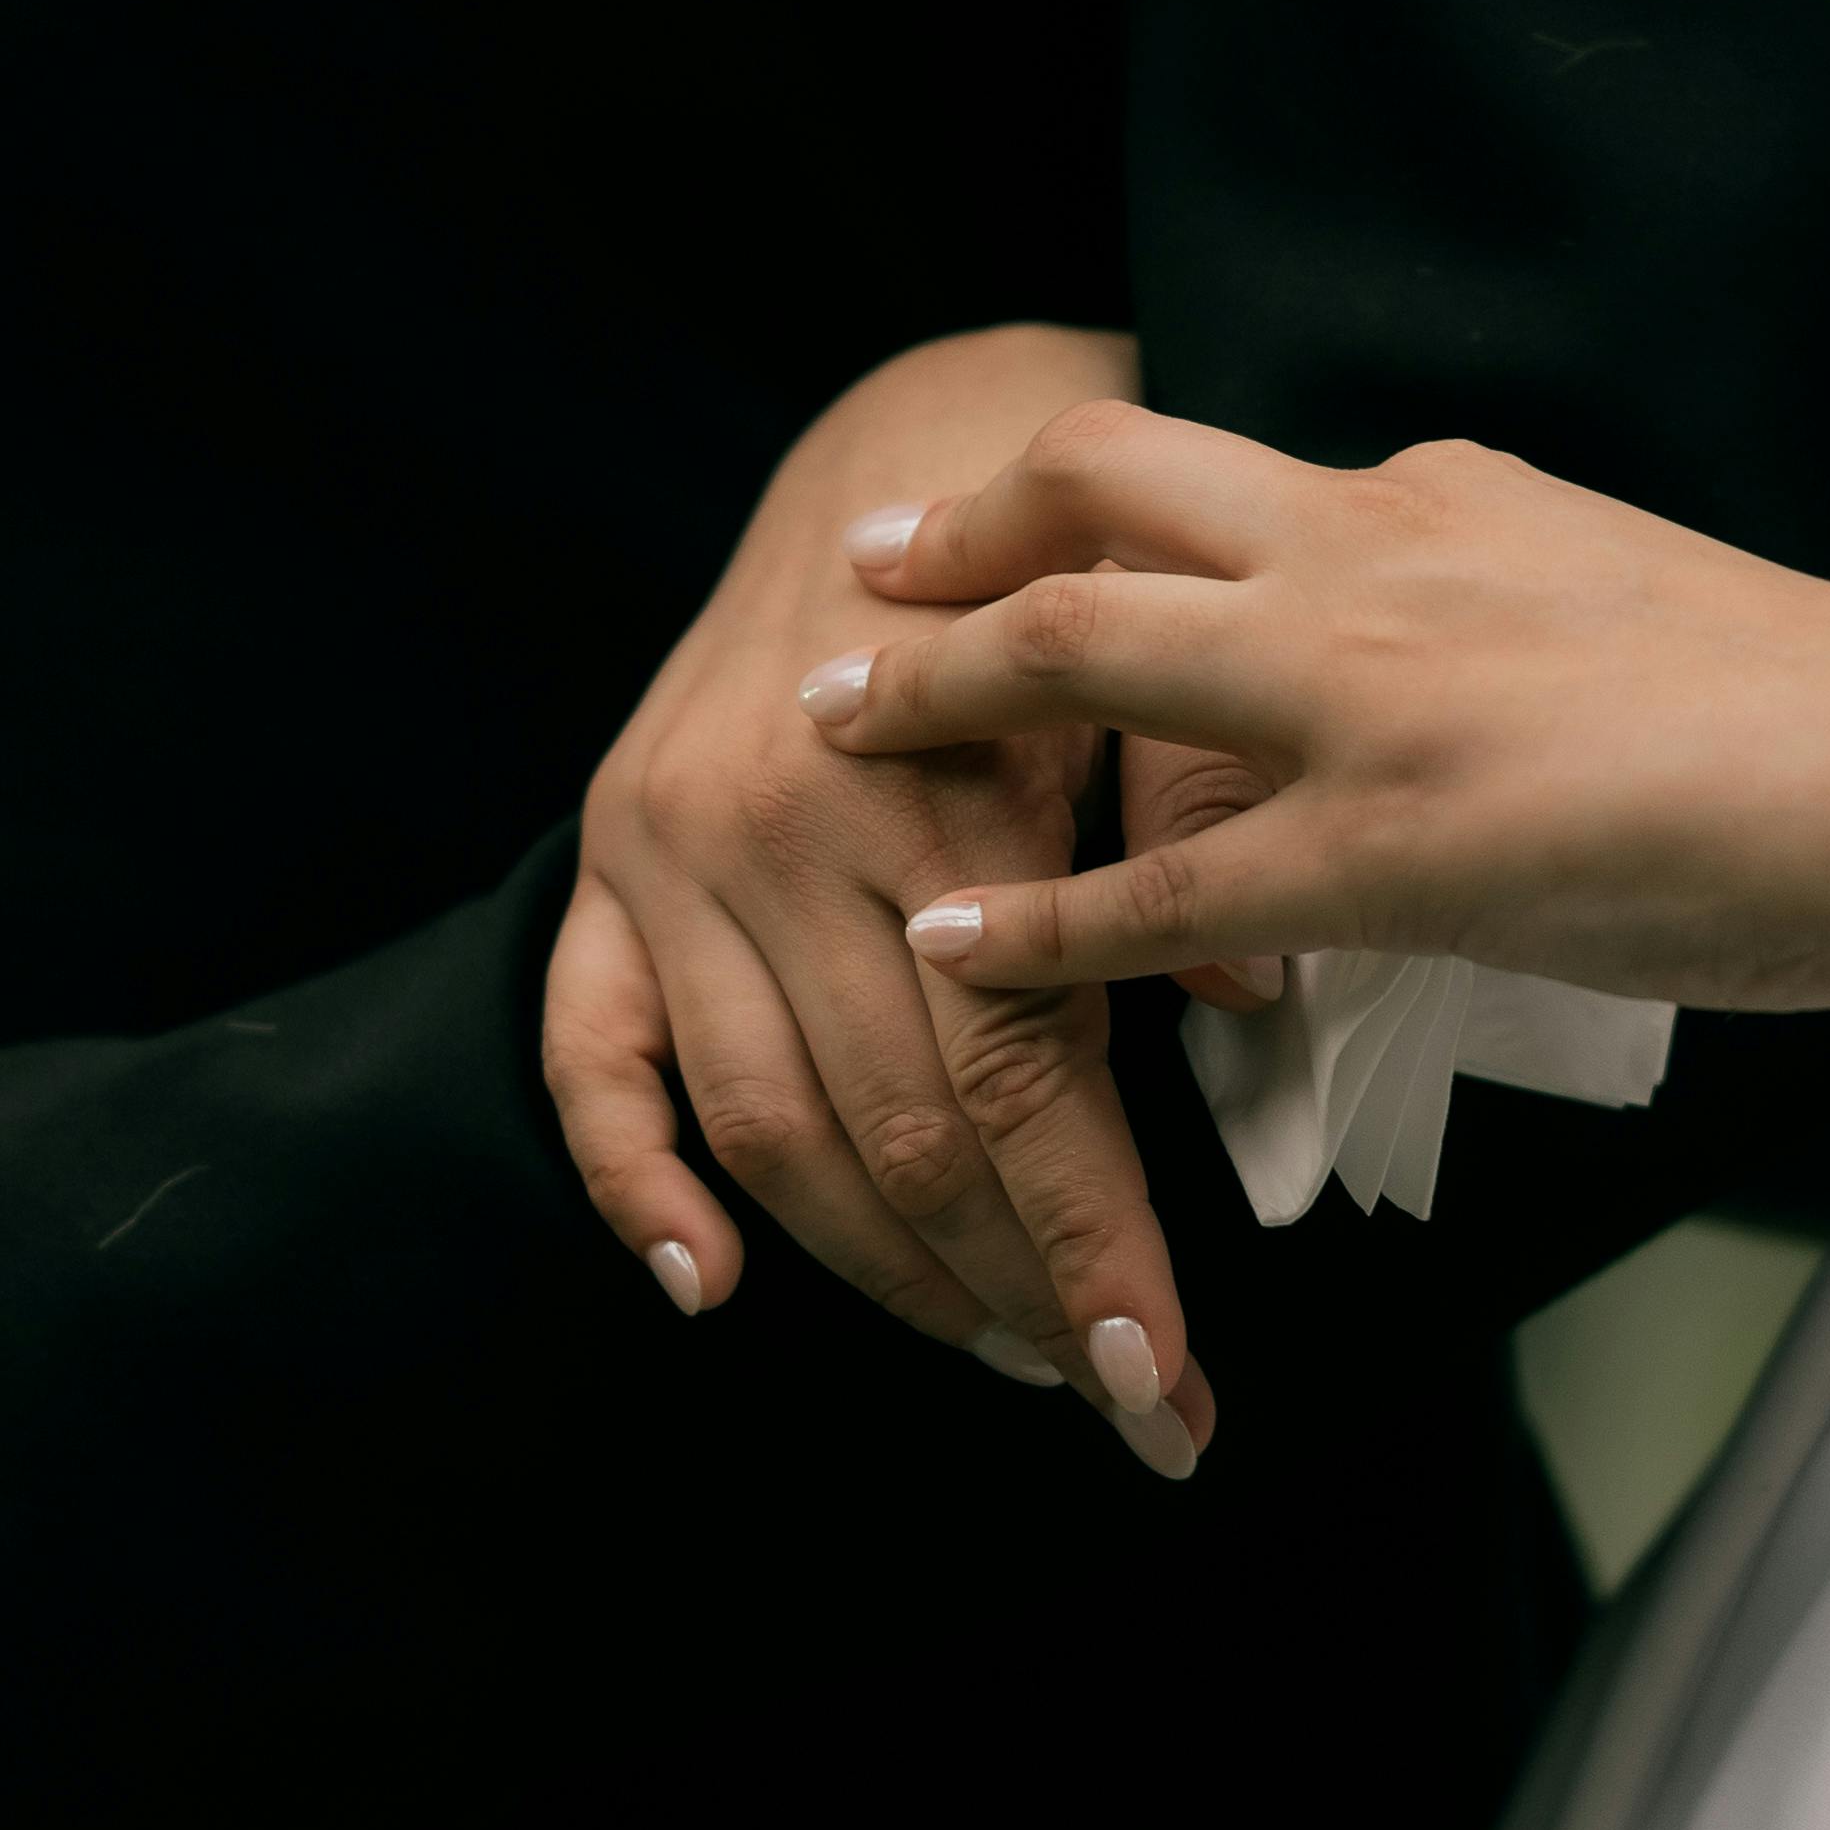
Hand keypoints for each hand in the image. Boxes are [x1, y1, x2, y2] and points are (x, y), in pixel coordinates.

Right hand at [544, 327, 1217, 1469]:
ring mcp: (674, 847)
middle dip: (1019, 1293)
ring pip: (770, 1126)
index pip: (1016, 1076)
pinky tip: (708, 1284)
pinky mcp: (605, 857)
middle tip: (1118, 1398)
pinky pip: (590, 1051)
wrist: (904, 431)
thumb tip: (1239, 995)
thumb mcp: (1159, 662)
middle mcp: (783, 823)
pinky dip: (635, 1182)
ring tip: (999, 1347)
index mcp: (938, 781)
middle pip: (898, 1130)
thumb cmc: (1067, 566)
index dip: (1095, 1248)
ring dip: (882, 1272)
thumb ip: (1193, 812)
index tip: (1171, 1388)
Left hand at [812, 399, 1829, 1014]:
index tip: (1027, 518)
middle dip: (961, 526)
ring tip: (836, 728)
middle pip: (1103, 488)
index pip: (1230, 477)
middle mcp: (1379, 553)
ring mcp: (1369, 695)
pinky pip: (1154, 881)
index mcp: (1447, 496)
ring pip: (1081, 650)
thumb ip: (1517, 626)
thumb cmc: (1823, 718)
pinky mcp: (1386, 846)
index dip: (1103, 505)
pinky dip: (1030, 913)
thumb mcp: (1629, 603)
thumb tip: (1476, 688)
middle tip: (865, 563)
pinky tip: (953, 943)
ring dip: (935, 687)